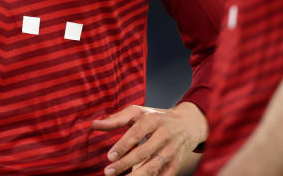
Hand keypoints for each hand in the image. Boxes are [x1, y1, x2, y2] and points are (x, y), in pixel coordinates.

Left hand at [92, 102, 207, 175]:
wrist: (188, 123)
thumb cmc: (157, 117)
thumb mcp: (137, 113)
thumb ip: (115, 119)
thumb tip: (94, 125)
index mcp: (152, 119)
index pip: (136, 133)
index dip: (123, 146)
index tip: (109, 157)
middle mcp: (164, 134)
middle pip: (144, 152)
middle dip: (125, 163)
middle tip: (109, 172)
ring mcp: (172, 150)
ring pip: (154, 166)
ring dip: (137, 175)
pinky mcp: (177, 162)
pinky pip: (164, 175)